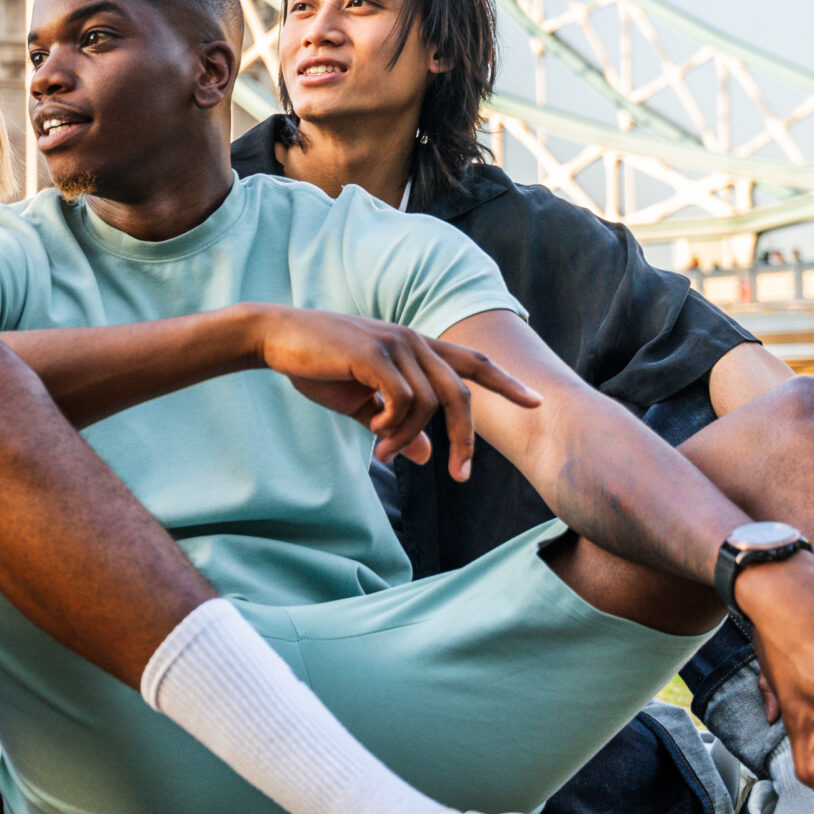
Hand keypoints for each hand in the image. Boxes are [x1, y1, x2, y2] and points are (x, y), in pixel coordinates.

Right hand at [252, 305, 538, 478]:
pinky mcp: (374, 353)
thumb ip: (397, 426)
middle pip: (462, 392)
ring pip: (430, 403)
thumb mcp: (362, 402)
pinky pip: (403, 400)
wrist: (275, 338)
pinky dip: (393, 425)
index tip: (537, 402)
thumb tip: (427, 456)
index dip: (507, 382)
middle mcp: (413, 340)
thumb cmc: (318, 365)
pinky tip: (373, 434)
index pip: (472, 362)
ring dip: (408, 438)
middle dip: (466, 438)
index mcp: (415, 347)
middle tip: (459, 475)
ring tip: (383, 454)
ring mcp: (394, 343)